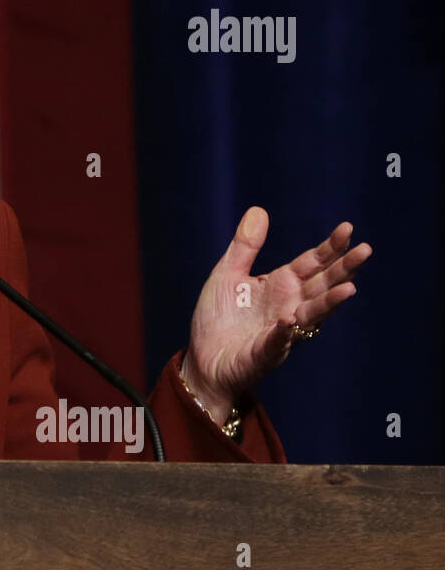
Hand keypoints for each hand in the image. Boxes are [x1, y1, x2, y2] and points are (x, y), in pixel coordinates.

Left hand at [183, 206, 370, 420]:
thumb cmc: (219, 318)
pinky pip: (277, 342)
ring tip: (349, 288)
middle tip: (365, 250)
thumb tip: (259, 210)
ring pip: (311, 315)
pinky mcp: (265, 353)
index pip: (312, 263)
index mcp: (280, 285)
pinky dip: (284, 332)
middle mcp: (289, 306)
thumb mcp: (227, 274)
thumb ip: (245, 246)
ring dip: (329, 303)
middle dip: (343, 269)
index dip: (330, 247)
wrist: (203, 359)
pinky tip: (289, 320)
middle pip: (322, 285)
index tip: (348, 229)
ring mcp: (281, 331)